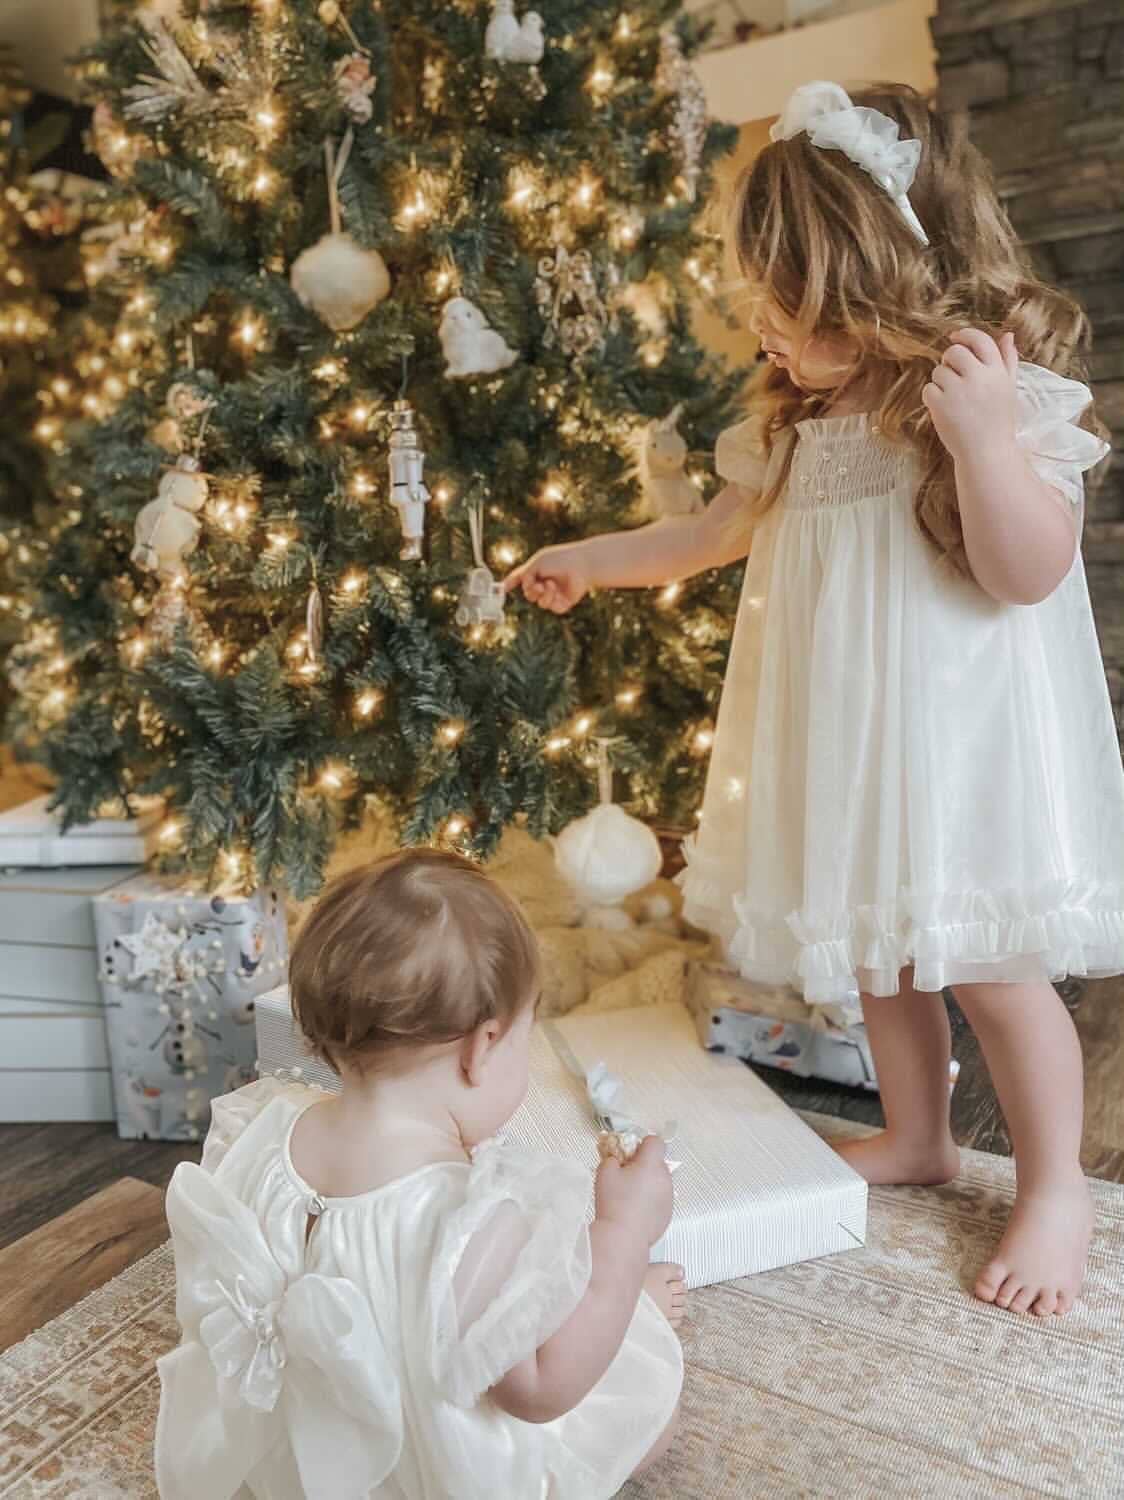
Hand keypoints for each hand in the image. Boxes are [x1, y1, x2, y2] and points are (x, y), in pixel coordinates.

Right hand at [502, 544, 591, 612]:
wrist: (582, 565)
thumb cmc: (559, 559)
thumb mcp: (536, 564)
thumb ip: (523, 575)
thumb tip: (514, 587)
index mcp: (537, 571)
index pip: (520, 578)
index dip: (510, 583)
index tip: (502, 589)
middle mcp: (544, 582)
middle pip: (529, 595)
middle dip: (531, 591)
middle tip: (538, 585)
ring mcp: (555, 593)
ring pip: (540, 603)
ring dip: (543, 595)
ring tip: (551, 585)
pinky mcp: (564, 602)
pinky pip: (552, 608)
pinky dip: (553, 600)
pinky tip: (557, 591)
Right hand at [594, 1134, 673, 1246]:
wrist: (624, 1236)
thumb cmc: (614, 1202)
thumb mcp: (605, 1172)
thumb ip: (612, 1158)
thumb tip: (617, 1158)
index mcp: (651, 1164)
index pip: (655, 1142)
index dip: (643, 1144)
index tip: (631, 1153)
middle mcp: (665, 1178)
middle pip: (658, 1162)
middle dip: (644, 1165)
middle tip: (627, 1175)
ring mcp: (669, 1197)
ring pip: (660, 1181)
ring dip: (649, 1183)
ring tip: (630, 1195)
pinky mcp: (668, 1213)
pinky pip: (661, 1199)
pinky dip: (651, 1200)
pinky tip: (636, 1209)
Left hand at [922, 328, 1018, 462]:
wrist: (987, 453)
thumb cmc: (998, 421)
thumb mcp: (1008, 388)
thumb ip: (1008, 360)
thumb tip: (1007, 335)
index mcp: (997, 371)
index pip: (980, 339)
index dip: (965, 334)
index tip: (955, 337)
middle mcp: (979, 377)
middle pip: (954, 351)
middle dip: (949, 360)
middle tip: (952, 375)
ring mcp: (958, 391)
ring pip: (938, 371)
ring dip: (941, 382)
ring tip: (954, 400)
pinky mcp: (941, 405)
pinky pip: (928, 389)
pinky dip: (932, 398)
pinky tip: (944, 409)